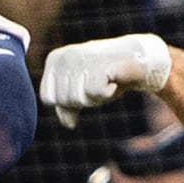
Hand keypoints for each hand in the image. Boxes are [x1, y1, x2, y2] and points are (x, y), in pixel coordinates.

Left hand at [39, 33, 171, 128]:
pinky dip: (108, 93)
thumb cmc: (105, 76)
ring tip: (105, 82)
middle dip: (83, 100)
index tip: (83, 89)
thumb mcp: (82, 91)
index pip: (48, 98)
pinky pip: (96, 93)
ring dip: (96, 97)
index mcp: (54, 60)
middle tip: (97, 85)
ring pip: (79, 98)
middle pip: (64, 100)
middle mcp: (65, 57)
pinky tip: (114, 81)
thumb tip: (68, 125)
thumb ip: (67, 107)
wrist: (136, 59)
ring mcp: (82, 59)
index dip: (67, 103)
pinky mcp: (99, 64)